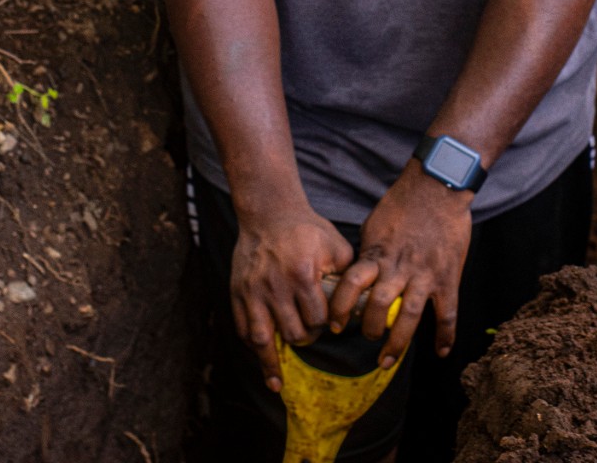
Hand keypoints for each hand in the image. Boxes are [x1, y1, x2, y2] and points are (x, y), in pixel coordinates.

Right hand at [230, 202, 353, 391]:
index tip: (327, 325)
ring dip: (271, 362)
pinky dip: (252, 345)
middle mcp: (276, 287)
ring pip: (263, 339)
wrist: (269, 213)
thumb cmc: (305, 228)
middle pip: (294, 333)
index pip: (318, 320)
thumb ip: (347, 274)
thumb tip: (358, 302)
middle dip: (305, 339)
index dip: (325, 326)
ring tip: (276, 383)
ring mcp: (254, 291)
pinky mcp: (237, 292)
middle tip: (309, 335)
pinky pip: (243, 328)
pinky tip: (260, 355)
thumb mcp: (335, 244)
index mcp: (303, 274)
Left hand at [327, 166, 472, 369]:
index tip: (335, 324)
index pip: (351, 285)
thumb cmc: (403, 203)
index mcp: (378, 253)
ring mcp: (425, 275)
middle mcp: (399, 268)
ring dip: (397, 343)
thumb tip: (356, 274)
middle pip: (378, 307)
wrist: (437, 186)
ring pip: (409, 317)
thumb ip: (368, 253)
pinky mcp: (448, 277)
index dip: (340, 308)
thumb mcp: (375, 225)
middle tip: (366, 338)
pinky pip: (447, 313)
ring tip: (386, 360)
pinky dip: (445, 335)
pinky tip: (441, 352)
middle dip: (368, 329)